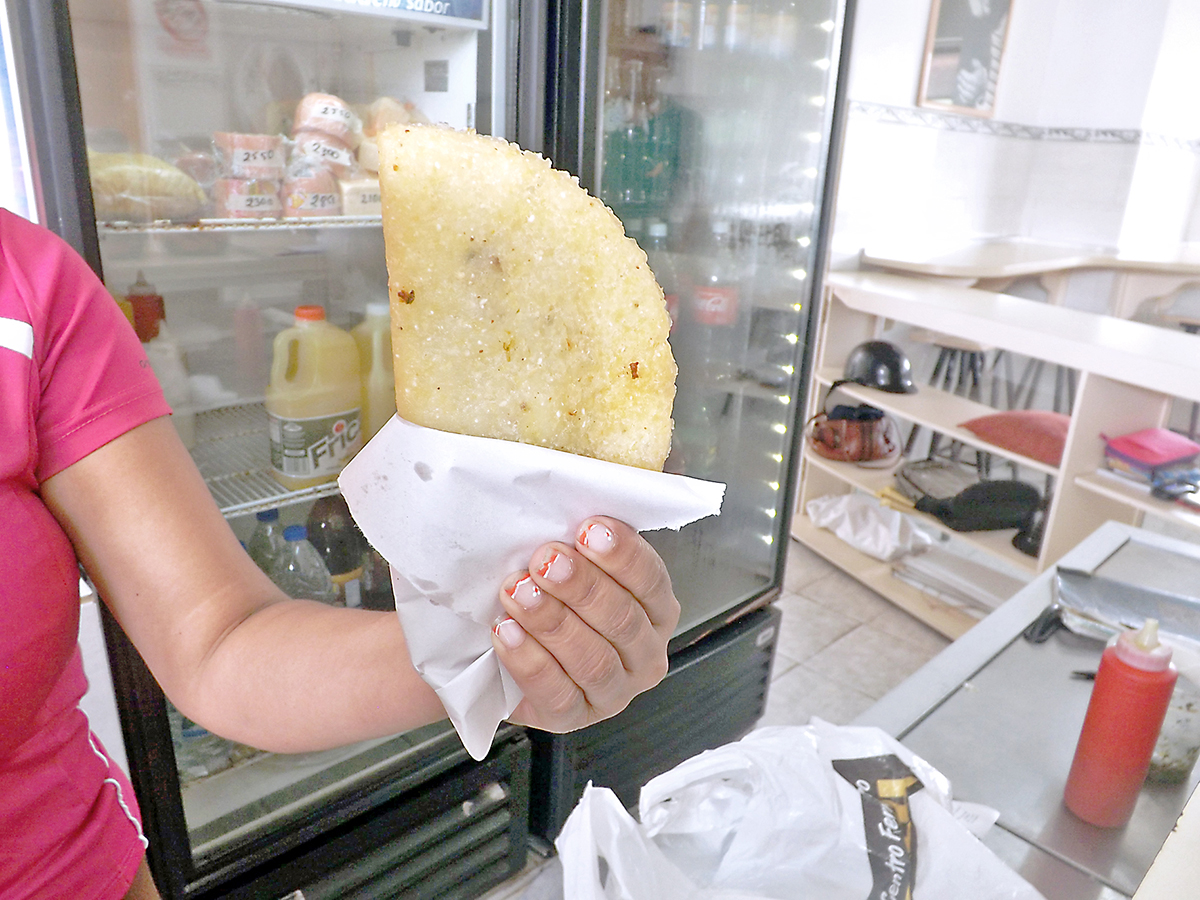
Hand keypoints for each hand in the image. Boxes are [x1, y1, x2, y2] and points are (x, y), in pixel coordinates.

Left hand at [491, 517, 679, 731]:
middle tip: (545, 559)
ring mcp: (614, 691)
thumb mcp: (571, 562)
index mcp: (655, 608)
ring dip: (552, 621)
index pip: (651, 580)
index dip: (622, 554)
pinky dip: (530, 660)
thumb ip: (580, 541)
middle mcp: (644, 653)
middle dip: (582, 586)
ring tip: (518, 592)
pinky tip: (507, 631)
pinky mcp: (575, 717)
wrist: (501, 645)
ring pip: (592, 660)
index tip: (588, 529)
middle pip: (622, 620)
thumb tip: (571, 500)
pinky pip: (558, 693)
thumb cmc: (546, 595)